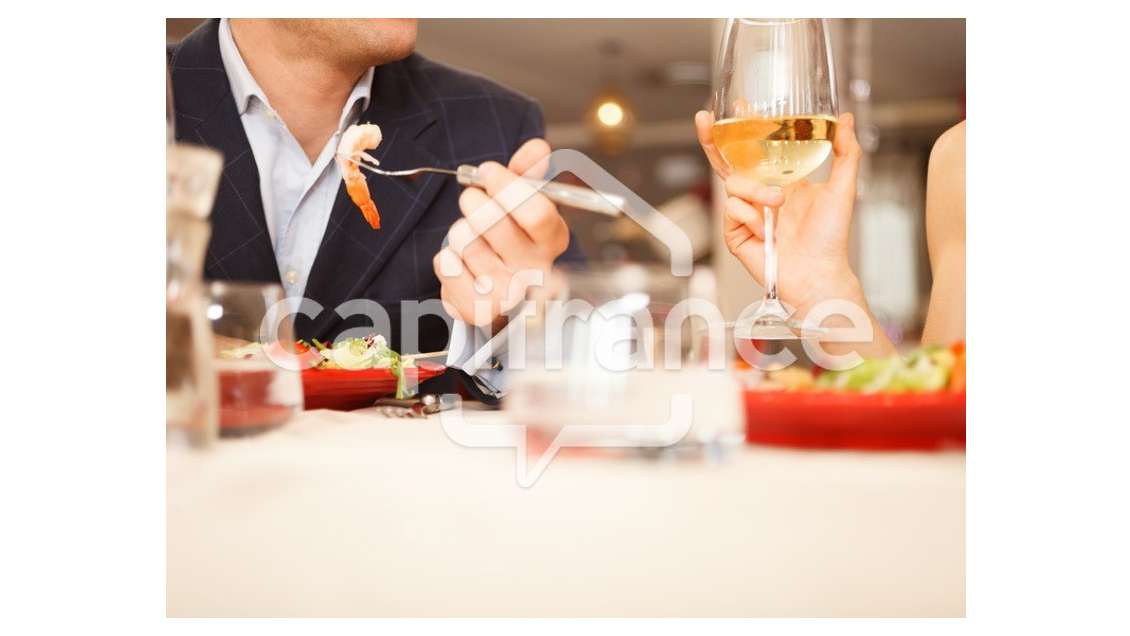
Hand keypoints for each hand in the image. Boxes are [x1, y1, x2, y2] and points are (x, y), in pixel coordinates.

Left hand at [434, 138, 569, 329]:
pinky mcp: (478, 311)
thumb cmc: (512, 240)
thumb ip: (527, 174)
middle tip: (470, 200)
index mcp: (553, 239)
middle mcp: (537, 271)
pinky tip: (462, 263)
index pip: (537, 212)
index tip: (488, 171)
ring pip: (465, 242)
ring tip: (470, 236)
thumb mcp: (523, 204)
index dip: (507, 186)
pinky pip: (446, 264)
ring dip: (459, 231)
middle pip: (494, 223)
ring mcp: (508, 295)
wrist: (501, 295)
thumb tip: (538, 147)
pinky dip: (446, 257)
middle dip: (473, 202)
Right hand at [695, 110, 865, 316]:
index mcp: (782, 181)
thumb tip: (846, 119)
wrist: (818, 273)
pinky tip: (766, 232)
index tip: (741, 104)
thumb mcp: (843, 188)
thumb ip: (846, 151)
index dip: (746, 128)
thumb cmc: (831, 239)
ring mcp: (745, 213)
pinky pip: (733, 209)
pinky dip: (752, 217)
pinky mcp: (734, 233)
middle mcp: (760, 194)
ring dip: (757, 191)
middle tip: (705, 120)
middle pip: (728, 161)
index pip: (758, 149)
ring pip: (734, 184)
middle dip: (713, 139)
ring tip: (778, 205)